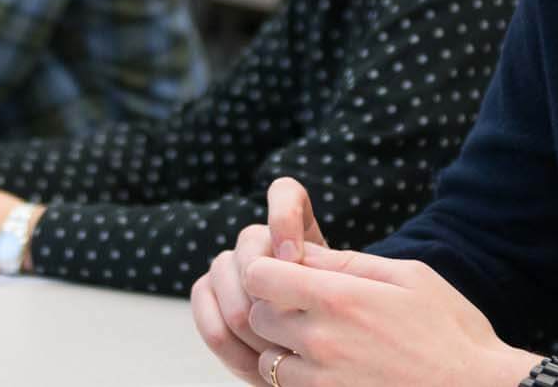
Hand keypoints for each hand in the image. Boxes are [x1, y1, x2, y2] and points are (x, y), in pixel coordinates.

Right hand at [191, 178, 331, 380]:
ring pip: (225, 275)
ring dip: (251, 321)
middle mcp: (259, 239)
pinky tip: (256, 363)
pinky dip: (229, 342)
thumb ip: (332, 274)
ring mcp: (229, 263)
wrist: (322, 357)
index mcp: (297, 228)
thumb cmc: (344, 329)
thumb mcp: (353, 299)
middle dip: (269, 290)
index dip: (284, 218)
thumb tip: (298, 264)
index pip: (285, 193)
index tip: (296, 260)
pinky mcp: (206, 291)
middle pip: (250, 242)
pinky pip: (204, 306)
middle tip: (294, 327)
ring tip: (282, 351)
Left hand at [242, 245, 539, 386]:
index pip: (259, 276)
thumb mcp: (408, 277)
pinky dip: (298, 381)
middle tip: (306, 311)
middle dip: (272, 309)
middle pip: (256, 317)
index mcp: (339, 298)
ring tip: (323, 346)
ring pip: (267, 361)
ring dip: (283, 351)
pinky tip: (331, 371)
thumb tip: (301, 251)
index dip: (268, 271)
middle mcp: (321, 341)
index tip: (289, 275)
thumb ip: (347, 263)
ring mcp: (322, 381)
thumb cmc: (450, 330)